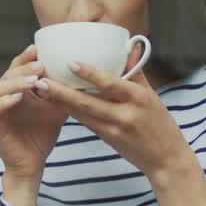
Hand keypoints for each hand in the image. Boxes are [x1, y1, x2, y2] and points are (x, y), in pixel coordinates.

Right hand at [0, 45, 70, 195]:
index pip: (18, 67)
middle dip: (23, 67)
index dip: (26, 57)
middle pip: (8, 73)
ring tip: (34, 80)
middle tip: (40, 64)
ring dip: (15, 82)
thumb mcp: (57, 109)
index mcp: (17, 89)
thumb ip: (63, 92)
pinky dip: (5, 101)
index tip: (39, 48)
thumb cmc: (42, 134)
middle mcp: (4, 95)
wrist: (33, 162)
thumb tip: (82, 75)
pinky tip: (19, 98)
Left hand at [40, 43, 190, 179]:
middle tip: (40, 79)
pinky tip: (54, 101)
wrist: (165, 159)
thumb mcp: (151, 95)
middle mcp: (125, 114)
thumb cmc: (159, 123)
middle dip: (62, 91)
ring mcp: (114, 129)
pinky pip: (84, 122)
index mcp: (138, 98)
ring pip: (81, 113)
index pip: (110, 83)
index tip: (69, 63)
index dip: (89, 74)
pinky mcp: (106, 139)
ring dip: (59, 101)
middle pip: (88, 101)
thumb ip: (136, 72)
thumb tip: (129, 46)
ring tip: (40, 88)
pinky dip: (69, 111)